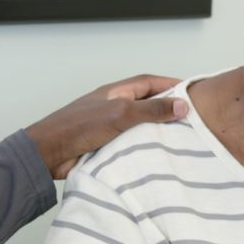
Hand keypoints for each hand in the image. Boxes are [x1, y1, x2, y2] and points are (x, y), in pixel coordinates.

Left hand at [25, 74, 188, 178]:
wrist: (49, 154)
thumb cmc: (78, 126)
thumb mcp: (120, 114)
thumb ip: (151, 110)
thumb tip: (183, 105)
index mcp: (117, 92)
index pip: (150, 83)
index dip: (172, 85)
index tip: (194, 92)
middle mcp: (116, 108)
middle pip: (148, 105)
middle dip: (169, 110)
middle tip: (194, 119)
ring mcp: (112, 129)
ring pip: (142, 128)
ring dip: (158, 134)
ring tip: (184, 142)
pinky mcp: (108, 149)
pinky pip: (133, 147)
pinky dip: (146, 152)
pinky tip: (160, 160)